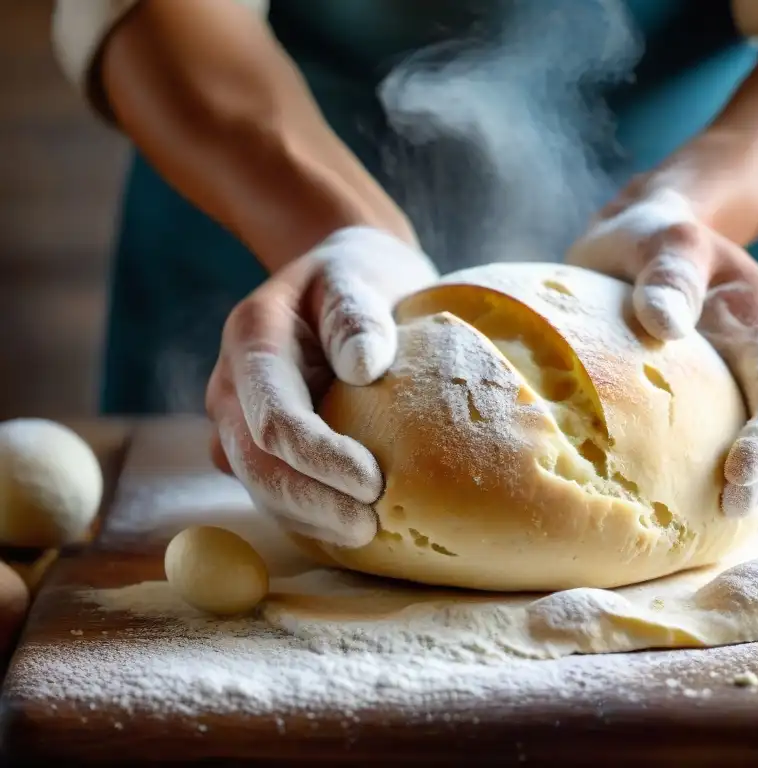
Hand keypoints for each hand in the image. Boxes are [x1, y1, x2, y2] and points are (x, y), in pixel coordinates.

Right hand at [206, 227, 438, 546]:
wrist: (339, 282)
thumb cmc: (353, 277)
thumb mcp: (356, 278)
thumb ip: (356, 316)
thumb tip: (364, 368)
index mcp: (251, 341)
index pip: (275, 417)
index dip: (319, 458)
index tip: (373, 483)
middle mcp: (232, 387)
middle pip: (258, 464)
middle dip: (313, 503)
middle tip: (372, 528)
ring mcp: (237, 420)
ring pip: (261, 486)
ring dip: (310, 518)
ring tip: (368, 536)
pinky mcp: (257, 444)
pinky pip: (275, 488)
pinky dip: (309, 514)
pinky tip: (348, 530)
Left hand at [566, 183, 757, 517]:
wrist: (645, 233)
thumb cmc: (655, 234)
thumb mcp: (662, 237)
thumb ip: (668, 271)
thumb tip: (664, 322)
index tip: (736, 474)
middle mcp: (756, 360)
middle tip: (725, 515)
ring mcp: (731, 382)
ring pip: (755, 443)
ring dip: (742, 484)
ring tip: (704, 528)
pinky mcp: (700, 399)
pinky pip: (711, 442)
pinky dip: (703, 475)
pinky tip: (675, 508)